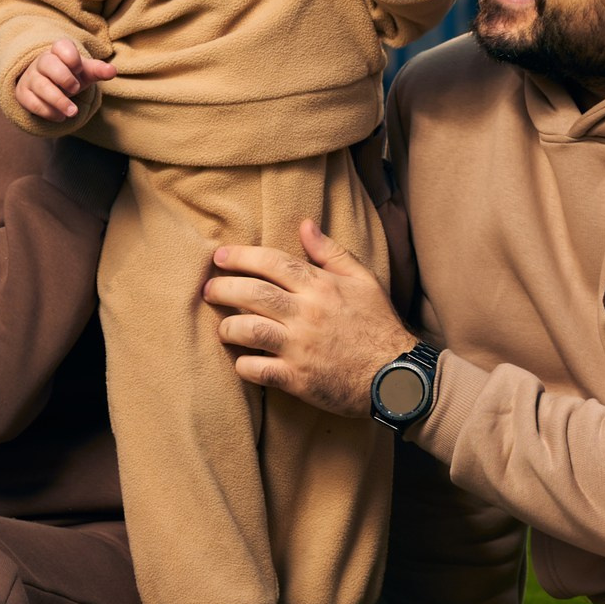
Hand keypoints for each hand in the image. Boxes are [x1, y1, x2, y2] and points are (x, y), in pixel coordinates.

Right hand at [13, 38, 115, 121]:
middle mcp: (42, 62)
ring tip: (73, 112)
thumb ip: (98, 70)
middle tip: (77, 89)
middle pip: (48, 64)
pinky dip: (47, 111)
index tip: (79, 68)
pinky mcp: (23, 94)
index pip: (62, 47)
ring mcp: (30, 77)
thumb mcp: (86, 72)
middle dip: (64, 78)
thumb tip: (113, 71)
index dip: (71, 57)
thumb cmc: (71, 76)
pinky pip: (31, 102)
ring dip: (58, 100)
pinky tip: (60, 116)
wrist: (50, 86)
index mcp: (58, 51)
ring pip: (40, 86)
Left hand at [204, 219, 416, 417]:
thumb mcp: (363, 280)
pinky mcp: (297, 378)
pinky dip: (242, 365)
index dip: (241, 256)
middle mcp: (307, 314)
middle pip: (252, 294)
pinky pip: (256, 369)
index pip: (272, 262)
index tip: (220, 257)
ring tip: (223, 327)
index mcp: (321, 287)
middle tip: (209, 289)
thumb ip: (331, 252)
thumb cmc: (379, 325)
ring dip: (227, 327)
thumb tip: (305, 224)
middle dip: (222, 288)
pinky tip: (242, 361)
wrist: (396, 376)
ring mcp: (300, 347)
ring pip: (247, 330)